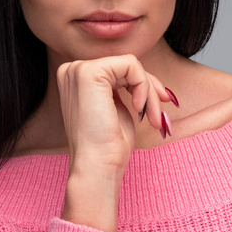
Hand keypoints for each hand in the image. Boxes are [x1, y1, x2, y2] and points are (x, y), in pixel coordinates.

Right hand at [55, 55, 171, 229]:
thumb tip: (153, 80)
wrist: (97, 166)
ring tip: (151, 118)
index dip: (142, 85)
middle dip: (149, 89)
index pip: (118, 70)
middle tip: (158, 115)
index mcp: (76, 79)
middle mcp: (72, 70)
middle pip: (126, 66)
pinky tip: (138, 108)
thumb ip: (124, 88)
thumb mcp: (117, 108)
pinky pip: (131, 65)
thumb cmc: (108, 146)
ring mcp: (78, 69)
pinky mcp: (89, 72)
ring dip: (149, 92)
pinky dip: (144, 86)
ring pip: (131, 65)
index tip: (158, 105)